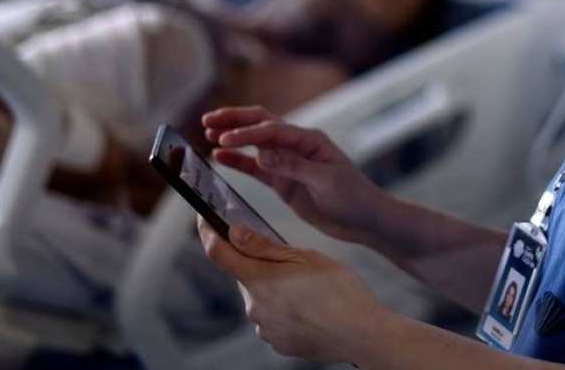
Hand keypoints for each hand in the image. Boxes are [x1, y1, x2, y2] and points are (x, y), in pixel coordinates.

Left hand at [199, 220, 387, 362]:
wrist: (361, 333)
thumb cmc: (339, 291)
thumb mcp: (303, 257)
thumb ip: (263, 246)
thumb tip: (233, 232)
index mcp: (260, 281)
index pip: (219, 253)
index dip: (208, 234)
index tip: (203, 220)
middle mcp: (255, 308)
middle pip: (245, 276)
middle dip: (258, 263)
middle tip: (288, 259)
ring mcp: (266, 329)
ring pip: (261, 298)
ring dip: (274, 287)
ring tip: (307, 286)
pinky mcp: (279, 344)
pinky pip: (273, 318)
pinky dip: (285, 308)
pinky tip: (308, 305)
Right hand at [202, 106, 385, 243]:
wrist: (365, 220)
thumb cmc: (353, 197)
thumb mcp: (326, 182)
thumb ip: (294, 168)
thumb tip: (263, 154)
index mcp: (309, 140)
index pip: (272, 130)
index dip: (247, 133)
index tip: (224, 138)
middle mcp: (297, 146)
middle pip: (261, 125)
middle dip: (235, 121)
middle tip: (208, 120)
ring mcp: (288, 163)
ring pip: (255, 144)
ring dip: (233, 138)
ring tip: (208, 133)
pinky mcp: (283, 181)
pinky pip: (256, 167)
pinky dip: (238, 161)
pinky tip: (220, 158)